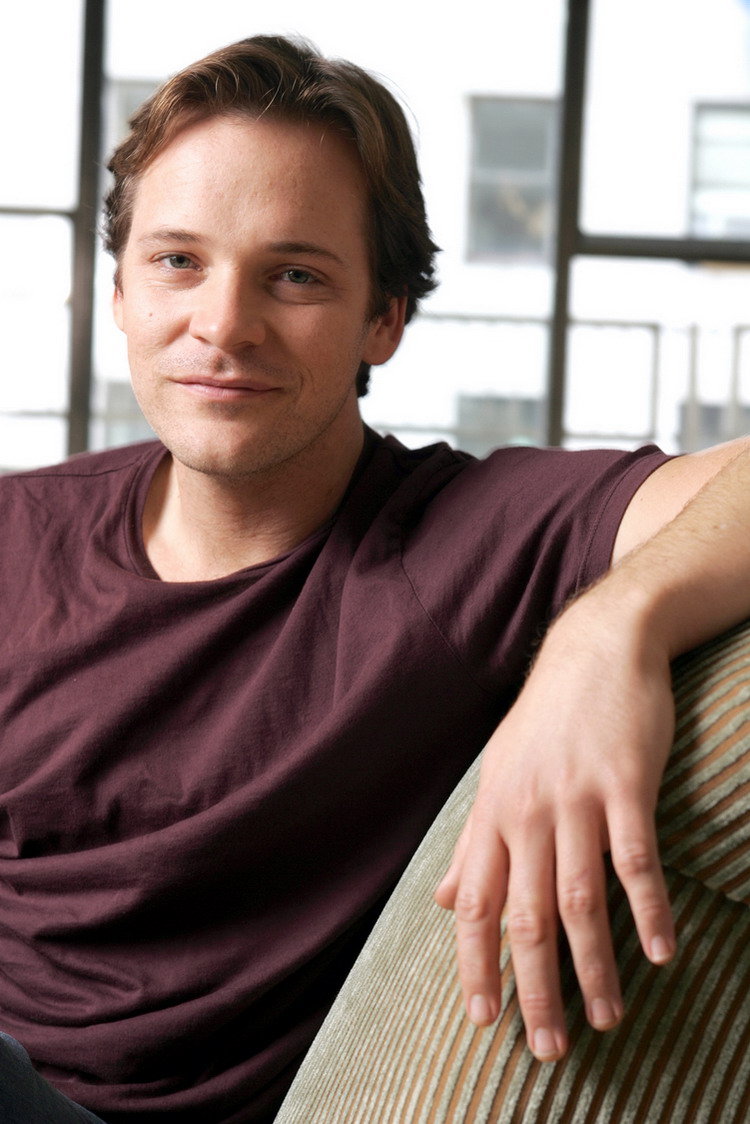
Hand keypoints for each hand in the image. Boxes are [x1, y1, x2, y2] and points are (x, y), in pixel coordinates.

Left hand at [434, 593, 676, 1060]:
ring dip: (594, 967)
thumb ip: (475, 843)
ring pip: (579, 900)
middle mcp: (527, 812)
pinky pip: (635, 859)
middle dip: (535, 988)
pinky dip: (647, 910)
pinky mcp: (625, 785)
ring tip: (607, 1017)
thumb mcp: (498, 775)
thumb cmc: (547, 719)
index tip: (484, 1020)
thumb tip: (446, 901)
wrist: (596, 649)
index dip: (476, 966)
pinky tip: (660, 953)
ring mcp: (576, 799)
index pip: (477, 906)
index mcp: (494, 814)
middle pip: (526, 918)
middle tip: (549, 1047)